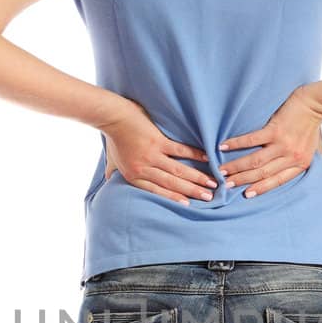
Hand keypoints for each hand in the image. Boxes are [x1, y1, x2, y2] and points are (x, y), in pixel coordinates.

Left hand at [102, 97, 217, 203]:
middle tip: (209, 198)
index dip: (174, 198)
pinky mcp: (158, 141)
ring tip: (212, 184)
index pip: (157, 191)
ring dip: (197, 178)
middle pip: (171, 184)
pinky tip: (206, 159)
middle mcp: (144, 168)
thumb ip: (114, 175)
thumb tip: (109, 185)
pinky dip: (194, 155)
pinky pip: (180, 150)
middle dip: (192, 192)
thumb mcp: (112, 162)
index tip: (189, 204)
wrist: (113, 118)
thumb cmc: (113, 139)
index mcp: (134, 176)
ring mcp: (152, 155)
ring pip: (178, 170)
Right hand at [218, 86, 321, 196]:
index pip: (277, 181)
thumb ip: (303, 161)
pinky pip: (251, 140)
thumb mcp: (314, 150)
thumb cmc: (314, 126)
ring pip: (255, 161)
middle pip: (262, 173)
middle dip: (242, 180)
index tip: (246, 194)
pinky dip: (236, 144)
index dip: (260, 188)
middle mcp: (291, 157)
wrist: (317, 103)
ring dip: (237, 166)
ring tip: (222, 170)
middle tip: (226, 184)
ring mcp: (282, 144)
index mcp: (300, 164)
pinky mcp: (275, 130)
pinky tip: (224, 147)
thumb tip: (297, 169)